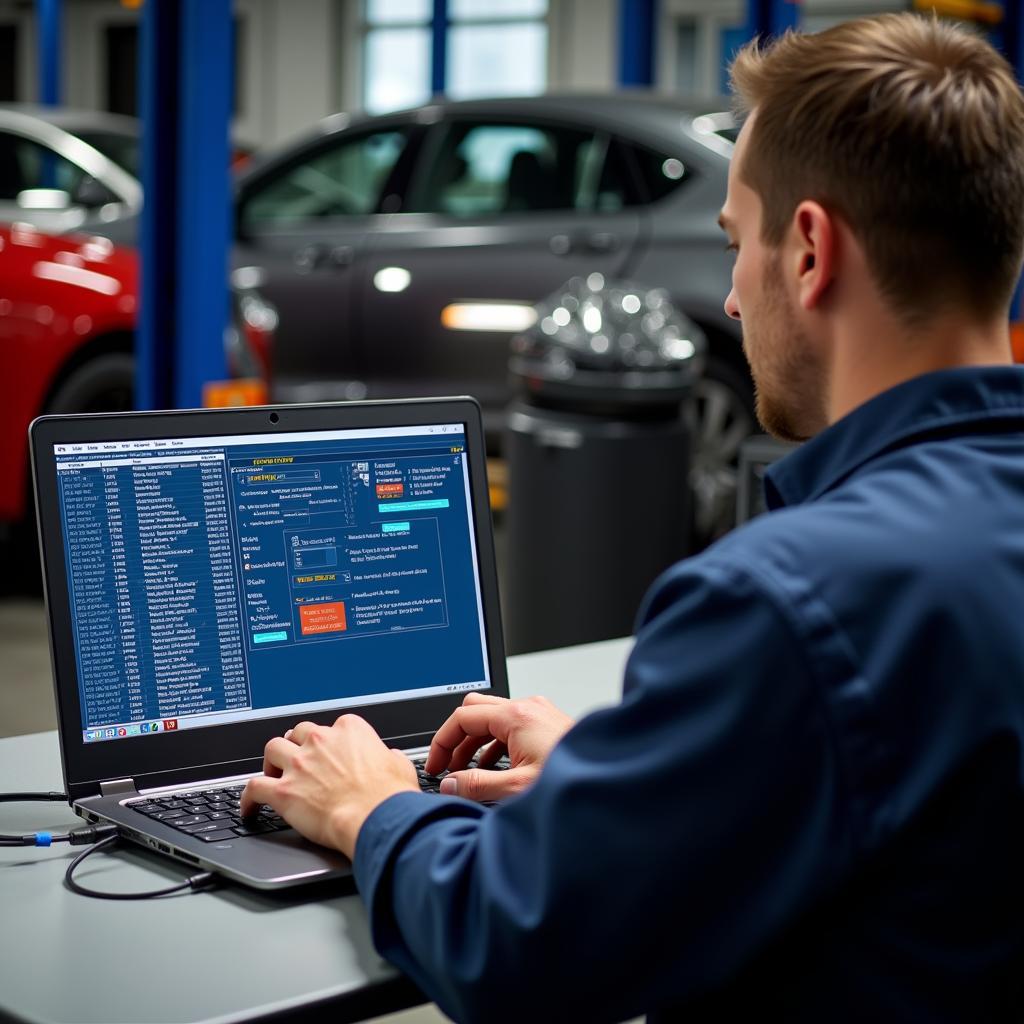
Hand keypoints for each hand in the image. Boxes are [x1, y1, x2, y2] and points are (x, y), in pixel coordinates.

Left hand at [240, 715, 417, 858]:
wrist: (375, 817)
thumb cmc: (389, 796)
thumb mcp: (399, 765)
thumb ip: (389, 756)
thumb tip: (390, 758)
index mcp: (349, 730)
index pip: (330, 727)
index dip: (328, 742)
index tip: (328, 754)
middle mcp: (320, 741)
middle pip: (297, 733)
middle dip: (296, 745)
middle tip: (297, 759)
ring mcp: (299, 765)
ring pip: (272, 750)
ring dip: (271, 761)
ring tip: (273, 773)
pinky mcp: (284, 792)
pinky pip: (254, 788)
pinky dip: (248, 798)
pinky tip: (249, 807)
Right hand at [425, 693, 573, 802]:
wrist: (612, 785)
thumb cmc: (573, 782)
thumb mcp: (517, 788)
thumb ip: (477, 785)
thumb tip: (450, 784)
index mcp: (517, 716)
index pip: (462, 717)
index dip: (441, 742)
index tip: (434, 765)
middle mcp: (528, 708)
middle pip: (475, 711)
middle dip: (456, 739)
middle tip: (446, 766)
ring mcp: (539, 714)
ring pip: (492, 719)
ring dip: (474, 744)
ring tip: (465, 773)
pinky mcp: (547, 725)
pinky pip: (509, 728)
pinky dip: (493, 745)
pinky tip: (492, 770)